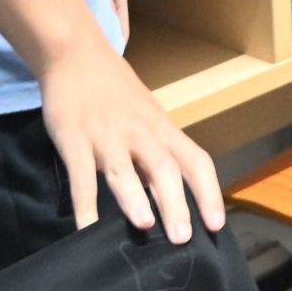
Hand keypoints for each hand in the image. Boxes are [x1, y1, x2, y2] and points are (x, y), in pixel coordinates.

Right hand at [40, 33, 224, 243]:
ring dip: (134, 197)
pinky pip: (80, 176)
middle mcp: (139, 133)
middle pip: (164, 167)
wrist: (75, 52)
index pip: (195, 160)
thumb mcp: (145, 115)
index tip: (216, 226)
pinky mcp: (75, 138)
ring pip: (124, 169)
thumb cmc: (114, 89)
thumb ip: (156, 152)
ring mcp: (106, 135)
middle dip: (175, 203)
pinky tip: (85, 230)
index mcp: (161, 128)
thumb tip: (171, 199)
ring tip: (144, 225)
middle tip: (182, 238)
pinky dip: (84, 205)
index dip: (209, 192)